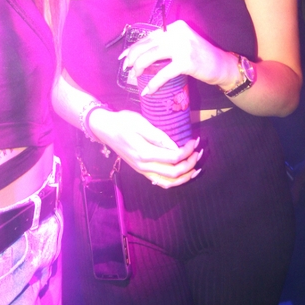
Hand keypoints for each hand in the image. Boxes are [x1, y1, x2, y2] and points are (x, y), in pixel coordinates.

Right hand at [88, 107, 202, 187]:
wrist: (105, 128)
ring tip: (196, 166)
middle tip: (199, 151)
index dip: (187, 151)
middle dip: (190, 164)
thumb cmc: (122, 122)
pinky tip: (183, 173)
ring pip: (168, 182)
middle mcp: (144, 166)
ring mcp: (142, 171)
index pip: (173, 158)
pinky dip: (175, 180)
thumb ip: (158, 136)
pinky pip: (161, 181)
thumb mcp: (140, 123)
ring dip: (185, 176)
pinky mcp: (142, 170)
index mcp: (144, 153)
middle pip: (174, 173)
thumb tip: (175, 146)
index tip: (194, 141)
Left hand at [118, 20, 238, 94]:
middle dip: (133, 58)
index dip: (134, 47)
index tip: (124, 57)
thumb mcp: (183, 43)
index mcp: (176, 27)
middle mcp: (178, 33)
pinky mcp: (186, 62)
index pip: (149, 36)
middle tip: (127, 69)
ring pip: (151, 56)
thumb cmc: (201, 56)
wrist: (222, 65)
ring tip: (135, 77)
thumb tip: (142, 53)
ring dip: (139, 68)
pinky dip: (153, 83)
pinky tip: (148, 90)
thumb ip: (167, 44)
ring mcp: (182, 47)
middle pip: (147, 45)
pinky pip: (163, 73)